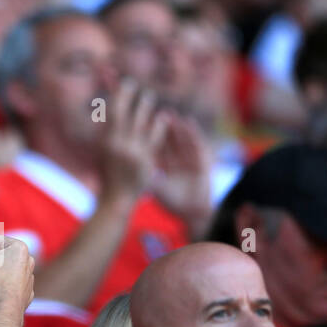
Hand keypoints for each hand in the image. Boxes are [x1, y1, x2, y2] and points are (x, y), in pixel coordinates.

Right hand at [99, 80, 169, 202]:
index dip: (121, 93)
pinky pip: (155, 135)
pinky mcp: (145, 159)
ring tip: (150, 99)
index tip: (128, 84)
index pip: (113, 110)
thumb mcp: (100, 150)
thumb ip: (102, 131)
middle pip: (126, 111)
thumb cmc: (106, 172)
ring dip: (147, 107)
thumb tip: (104, 109)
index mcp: (104, 139)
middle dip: (134, 96)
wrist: (115, 198)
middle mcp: (117, 143)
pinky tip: (163, 117)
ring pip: (142, 120)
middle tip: (142, 90)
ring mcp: (132, 151)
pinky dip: (159, 124)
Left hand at [148, 109, 212, 231]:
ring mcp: (190, 158)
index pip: (155, 148)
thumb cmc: (174, 203)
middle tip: (151, 114)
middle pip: (167, 140)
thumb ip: (144, 178)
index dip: (147, 137)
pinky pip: (197, 142)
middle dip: (160, 127)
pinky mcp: (203, 159)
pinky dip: (193, 132)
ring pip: (181, 139)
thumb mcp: (155, 188)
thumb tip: (123, 170)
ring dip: (175, 126)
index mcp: (165, 166)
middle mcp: (177, 160)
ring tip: (168, 114)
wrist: (194, 212)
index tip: (137, 125)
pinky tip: (187, 121)